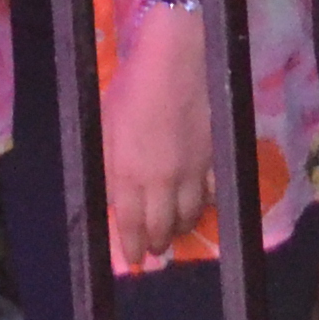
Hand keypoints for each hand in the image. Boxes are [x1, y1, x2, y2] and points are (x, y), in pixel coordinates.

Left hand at [102, 0, 214, 268]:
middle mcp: (162, 181)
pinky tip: (201, 204)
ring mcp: (192, 170)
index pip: (130, 224)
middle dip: (157, 243)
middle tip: (154, 250)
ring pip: (190, 215)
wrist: (177, 59)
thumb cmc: (133, 86)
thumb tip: (115, 198)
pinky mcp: (213, 156)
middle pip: (162, 226)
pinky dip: (205, 204)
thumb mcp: (105, 126)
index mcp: (129, 174)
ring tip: (176, 231)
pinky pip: (211, 192)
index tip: (132, 260)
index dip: (131, 246)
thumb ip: (110, 167)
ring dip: (181, 228)